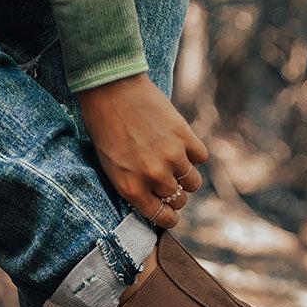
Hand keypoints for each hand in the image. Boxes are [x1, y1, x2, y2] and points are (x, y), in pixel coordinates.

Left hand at [78, 73, 206, 227]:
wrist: (110, 88)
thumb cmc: (105, 129)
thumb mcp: (111, 168)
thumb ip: (134, 187)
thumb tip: (158, 201)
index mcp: (131, 189)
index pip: (163, 218)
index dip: (169, 217)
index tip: (171, 213)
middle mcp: (154, 176)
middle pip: (180, 200)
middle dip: (175, 195)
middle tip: (168, 182)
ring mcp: (171, 156)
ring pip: (193, 182)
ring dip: (186, 177)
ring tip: (175, 164)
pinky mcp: (184, 135)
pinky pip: (201, 157)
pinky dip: (194, 154)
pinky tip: (181, 146)